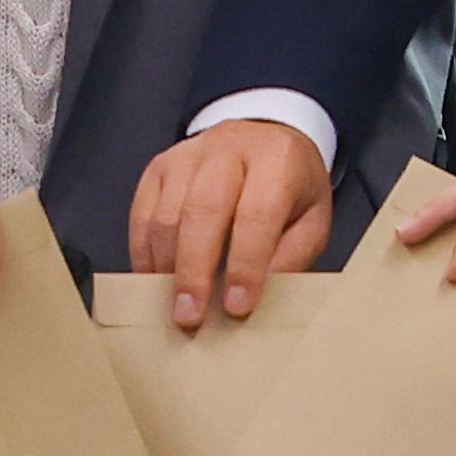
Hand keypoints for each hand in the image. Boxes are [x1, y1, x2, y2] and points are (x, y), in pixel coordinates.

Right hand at [129, 120, 332, 325]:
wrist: (268, 138)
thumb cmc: (291, 189)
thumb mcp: (312, 220)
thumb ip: (290, 257)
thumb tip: (253, 299)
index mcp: (277, 159)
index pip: (257, 213)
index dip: (245, 264)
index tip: (237, 306)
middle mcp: (229, 148)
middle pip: (202, 211)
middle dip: (194, 271)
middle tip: (191, 316)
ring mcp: (188, 155)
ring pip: (166, 214)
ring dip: (167, 268)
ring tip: (174, 306)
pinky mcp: (159, 167)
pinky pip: (142, 214)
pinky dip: (145, 254)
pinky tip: (156, 282)